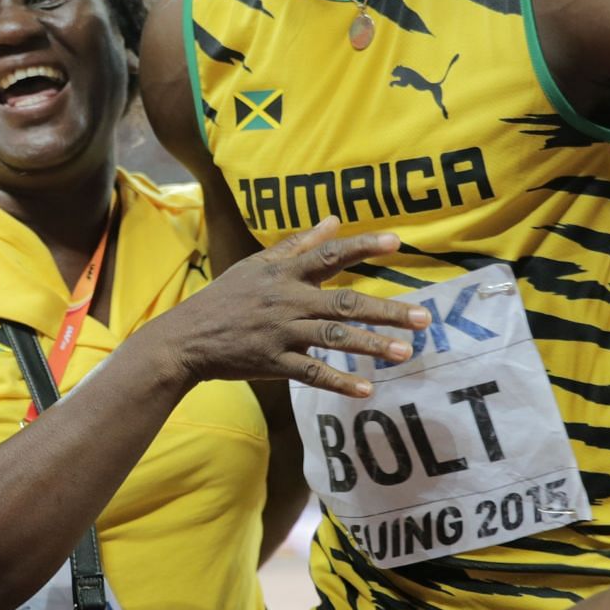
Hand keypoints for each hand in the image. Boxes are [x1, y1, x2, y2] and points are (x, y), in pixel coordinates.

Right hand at [154, 218, 428, 397]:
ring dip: (371, 346)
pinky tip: (366, 389)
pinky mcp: (273, 363)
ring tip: (405, 352)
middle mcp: (287, 301)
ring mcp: (281, 333)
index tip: (397, 243)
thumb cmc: (226, 298)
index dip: (363, 247)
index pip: (330, 255)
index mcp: (284, 273)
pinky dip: (339, 382)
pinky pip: (312, 374)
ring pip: (333, 339)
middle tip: (423, 318)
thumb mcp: (257, 264)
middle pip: (343, 303)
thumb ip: (298, 244)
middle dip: (386, 310)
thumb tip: (333, 220)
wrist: (186, 338)